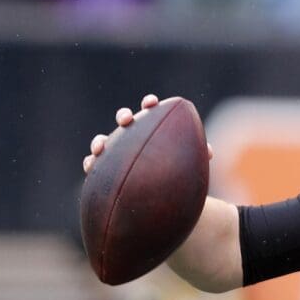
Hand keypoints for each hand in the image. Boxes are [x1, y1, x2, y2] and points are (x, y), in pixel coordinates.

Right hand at [82, 94, 212, 172]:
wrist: (163, 197)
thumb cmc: (178, 174)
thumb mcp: (190, 166)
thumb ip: (198, 156)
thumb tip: (209, 152)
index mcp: (153, 131)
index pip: (151, 112)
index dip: (149, 105)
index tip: (151, 103)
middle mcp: (133, 139)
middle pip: (125, 122)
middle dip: (124, 117)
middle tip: (126, 120)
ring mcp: (117, 153)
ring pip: (104, 142)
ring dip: (99, 141)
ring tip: (100, 147)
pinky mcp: (105, 170)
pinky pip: (94, 166)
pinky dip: (90, 164)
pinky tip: (90, 167)